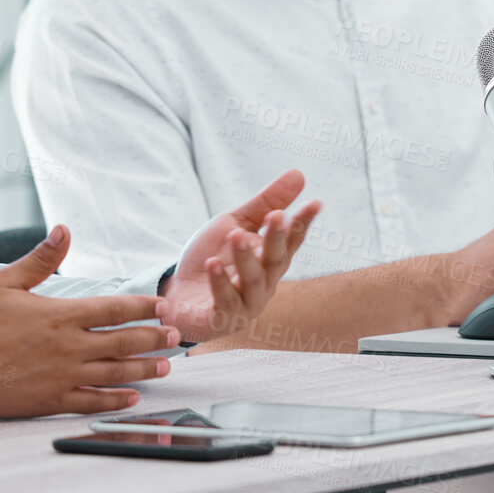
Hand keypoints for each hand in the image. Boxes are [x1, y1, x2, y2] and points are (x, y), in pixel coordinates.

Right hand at [0, 225, 179, 418]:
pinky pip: (91, 401)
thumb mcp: (5, 282)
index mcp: (61, 314)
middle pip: (122, 341)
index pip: (115, 308)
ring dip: (143, 368)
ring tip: (164, 366)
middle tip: (175, 336)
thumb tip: (63, 230)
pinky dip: (115, 400)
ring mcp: (62, 375)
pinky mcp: (50, 399)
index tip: (161, 307)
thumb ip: (41, 259)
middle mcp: (68, 345)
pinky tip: (132, 397)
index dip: (143, 307)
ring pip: (113, 373)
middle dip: (152, 338)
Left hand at [165, 169, 319, 341]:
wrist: (178, 296)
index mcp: (270, 259)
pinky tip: (213, 264)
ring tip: (236, 236)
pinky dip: (220, 282)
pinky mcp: (223, 318)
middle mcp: (265, 283)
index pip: (291, 240)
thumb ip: (265, 204)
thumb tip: (299, 174)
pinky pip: (225, 300)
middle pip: (275, 260)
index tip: (315, 204)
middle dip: (276, 238)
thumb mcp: (236, 224)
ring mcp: (247, 303)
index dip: (302, 223)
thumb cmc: (213, 259)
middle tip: (276, 216)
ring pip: (252, 281)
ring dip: (246, 258)